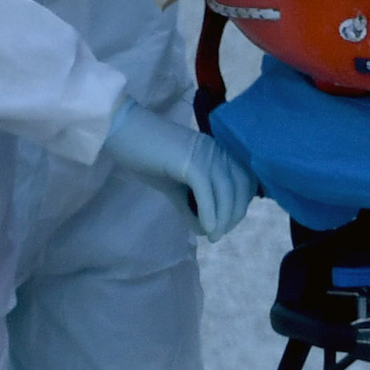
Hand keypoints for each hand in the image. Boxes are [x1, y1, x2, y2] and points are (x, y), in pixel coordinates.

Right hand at [105, 104, 257, 240]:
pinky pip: (207, 191)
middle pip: (240, 187)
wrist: (124, 133)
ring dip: (223, 218)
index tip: (225, 223)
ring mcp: (205, 154)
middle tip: (217, 234)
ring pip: (227, 191)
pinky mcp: (190, 161)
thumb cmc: (147, 157)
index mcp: (218, 152)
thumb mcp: (175, 186)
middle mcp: (217, 150)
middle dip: (233, 215)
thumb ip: (192, 205)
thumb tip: (206, 231)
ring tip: (212, 236)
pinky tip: (206, 229)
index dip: (240, 205)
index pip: (245, 180)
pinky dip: (210, 213)